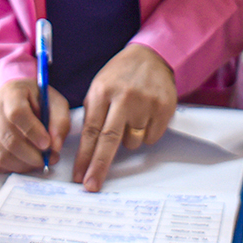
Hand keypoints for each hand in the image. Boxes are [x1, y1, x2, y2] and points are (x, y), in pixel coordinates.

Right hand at [0, 80, 70, 173]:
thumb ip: (60, 122)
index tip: (47, 144)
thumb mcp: (57, 104)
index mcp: (12, 91)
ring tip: (40, 161)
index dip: (33, 132)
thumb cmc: (40, 102)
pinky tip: (26, 162)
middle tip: (50, 158)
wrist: (22, 100)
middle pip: (9, 138)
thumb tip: (55, 146)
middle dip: (32, 154)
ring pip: (0, 154)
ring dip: (24, 164)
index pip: (17, 114)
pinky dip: (12, 168)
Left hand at [72, 44, 176, 190]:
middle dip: (98, 166)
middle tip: (92, 185)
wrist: (152, 56)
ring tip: (130, 117)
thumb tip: (85, 149)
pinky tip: (144, 116)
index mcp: (103, 91)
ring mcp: (146, 103)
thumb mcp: (99, 86)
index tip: (79, 175)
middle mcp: (124, 97)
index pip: (91, 130)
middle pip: (109, 140)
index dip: (84, 156)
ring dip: (128, 139)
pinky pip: (150, 138)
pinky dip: (144, 134)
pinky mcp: (164, 109)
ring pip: (132, 142)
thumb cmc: (120, 75)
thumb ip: (92, 114)